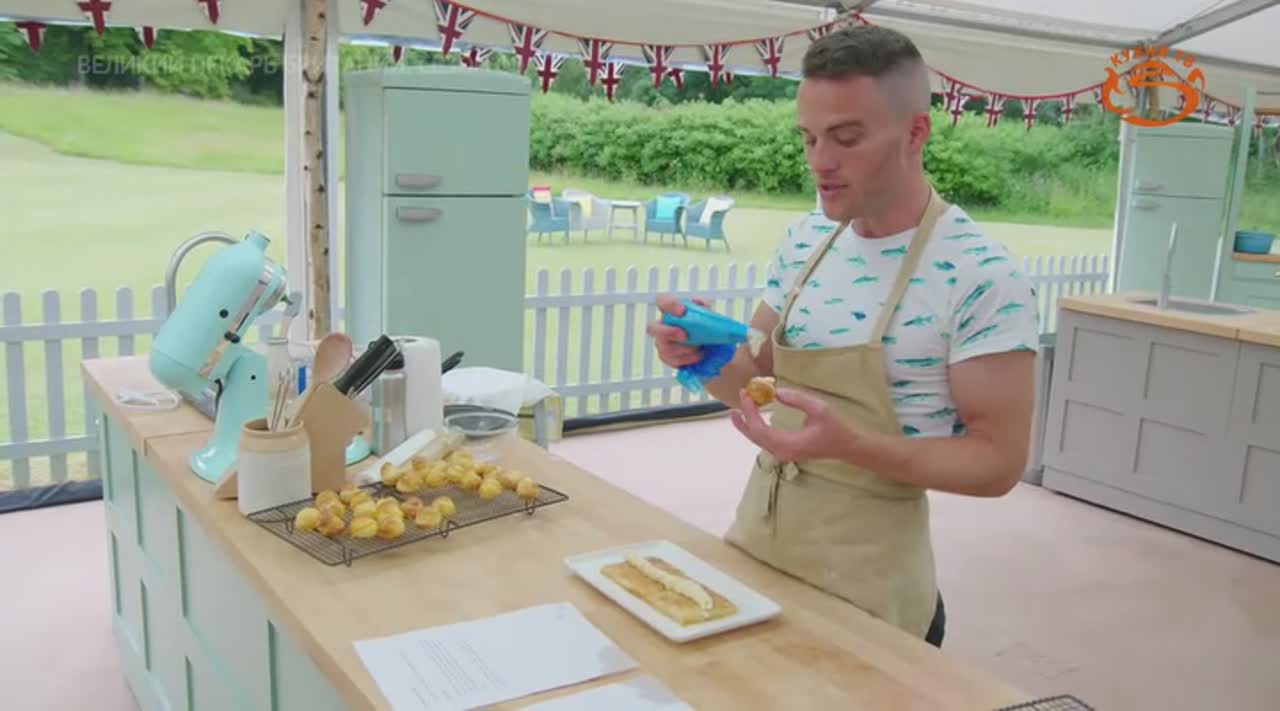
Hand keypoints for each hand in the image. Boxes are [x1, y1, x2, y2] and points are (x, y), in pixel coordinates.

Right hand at [646, 294, 709, 368]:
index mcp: (670, 311)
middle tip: (685, 335)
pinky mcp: (666, 358)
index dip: (669, 305)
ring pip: (666, 348)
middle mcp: (661, 326)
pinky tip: (698, 355)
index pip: (661, 301)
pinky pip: (672, 360)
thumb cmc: (705, 328)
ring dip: (685, 349)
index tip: (682, 311)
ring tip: (699, 348)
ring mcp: (661, 343)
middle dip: (668, 332)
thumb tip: (699, 303)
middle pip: (652, 328)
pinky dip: (688, 358)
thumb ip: (703, 307)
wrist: (711, 348)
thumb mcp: (707, 315)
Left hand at [729, 385, 863, 463]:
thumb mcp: (819, 408)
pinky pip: (766, 440)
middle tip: (737, 401)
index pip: (760, 429)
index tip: (746, 394)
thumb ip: (797, 399)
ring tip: (740, 409)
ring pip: (759, 440)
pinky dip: (757, 428)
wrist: (849, 446)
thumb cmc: (836, 428)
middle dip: (744, 419)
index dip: (750, 411)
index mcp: (789, 444)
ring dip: (748, 424)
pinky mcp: (787, 450)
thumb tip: (776, 391)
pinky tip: (754, 418)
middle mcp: (783, 452)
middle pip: (755, 437)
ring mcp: (784, 453)